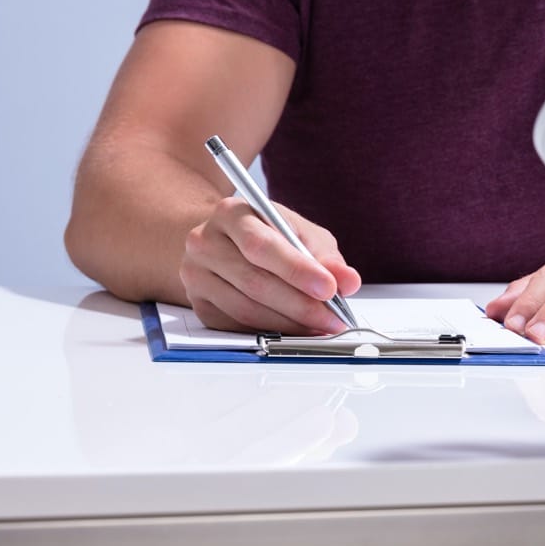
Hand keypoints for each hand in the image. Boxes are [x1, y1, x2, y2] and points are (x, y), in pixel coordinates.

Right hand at [180, 197, 361, 334]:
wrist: (226, 244)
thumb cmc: (269, 236)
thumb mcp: (301, 233)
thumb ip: (326, 256)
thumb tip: (348, 281)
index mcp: (231, 213)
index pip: (261, 245)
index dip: (297, 270)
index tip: (329, 288)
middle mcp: (204, 242)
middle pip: (254, 281)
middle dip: (300, 305)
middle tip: (333, 317)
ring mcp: (196, 275)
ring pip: (246, 309)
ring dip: (289, 324)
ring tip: (321, 326)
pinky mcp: (199, 304)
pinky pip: (237, 327)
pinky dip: (272, 332)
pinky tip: (297, 330)